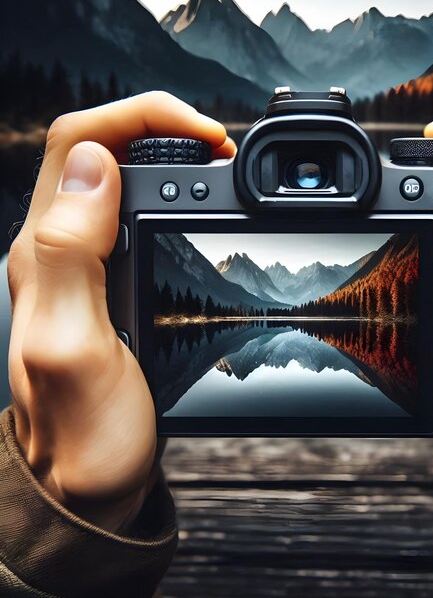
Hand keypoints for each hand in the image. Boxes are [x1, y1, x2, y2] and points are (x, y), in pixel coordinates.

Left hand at [7, 92, 234, 531]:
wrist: (91, 479)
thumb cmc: (86, 430)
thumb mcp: (76, 347)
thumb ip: (72, 255)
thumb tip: (93, 166)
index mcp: (46, 251)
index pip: (81, 140)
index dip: (145, 117)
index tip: (207, 138)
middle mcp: (58, 247)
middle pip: (101, 146)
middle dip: (164, 127)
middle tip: (220, 150)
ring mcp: (84, 263)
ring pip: (120, 176)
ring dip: (169, 157)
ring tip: (217, 172)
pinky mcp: (109, 281)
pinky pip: (135, 214)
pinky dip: (172, 197)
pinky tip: (197, 215)